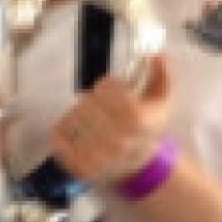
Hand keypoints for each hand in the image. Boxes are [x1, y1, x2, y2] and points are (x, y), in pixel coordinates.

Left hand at [50, 54, 171, 185]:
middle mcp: (117, 140)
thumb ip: (162, 74)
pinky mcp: (79, 166)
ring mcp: (96, 156)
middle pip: (87, 101)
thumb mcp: (162, 101)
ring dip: (78, 114)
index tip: (114, 92)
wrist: (139, 167)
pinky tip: (79, 133)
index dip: (109, 86)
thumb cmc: (147, 128)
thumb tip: (156, 54)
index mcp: (137, 121)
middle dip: (93, 100)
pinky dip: (65, 130)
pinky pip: (59, 136)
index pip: (106, 86)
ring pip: (72, 116)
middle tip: (100, 107)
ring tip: (91, 121)